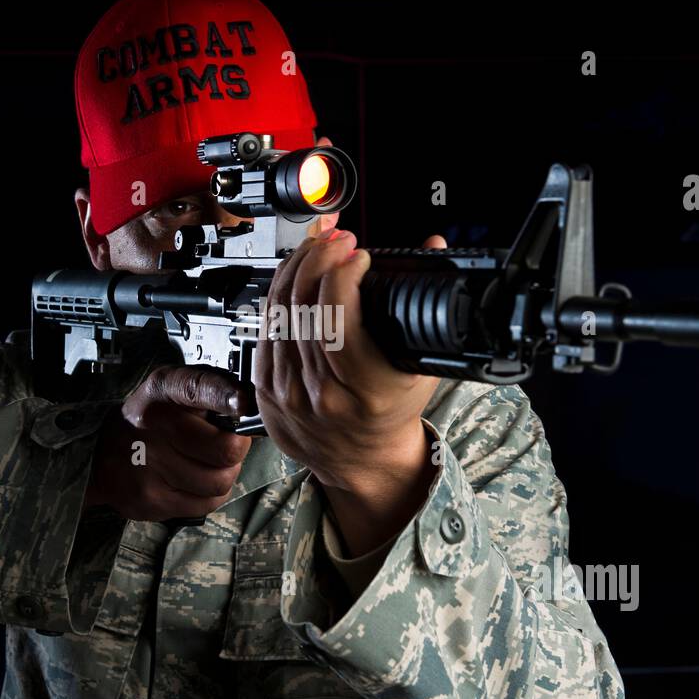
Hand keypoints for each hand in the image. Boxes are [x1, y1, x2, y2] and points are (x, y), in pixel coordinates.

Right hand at [84, 366, 252, 520]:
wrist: (101, 456)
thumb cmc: (151, 419)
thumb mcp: (172, 389)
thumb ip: (211, 389)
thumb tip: (251, 405)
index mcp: (162, 389)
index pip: (198, 387)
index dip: (226, 396)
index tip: (243, 402)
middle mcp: (153, 425)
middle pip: (226, 449)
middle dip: (236, 448)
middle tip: (228, 445)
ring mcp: (150, 466)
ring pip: (221, 481)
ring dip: (225, 473)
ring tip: (208, 463)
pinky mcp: (152, 500)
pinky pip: (207, 503)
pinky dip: (210, 494)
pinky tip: (194, 481)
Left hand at [254, 227, 447, 554]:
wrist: (362, 461)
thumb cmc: (392, 412)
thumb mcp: (421, 364)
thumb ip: (426, 303)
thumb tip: (433, 247)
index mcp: (365, 390)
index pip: (337, 316)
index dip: (343, 272)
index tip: (359, 253)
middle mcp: (322, 393)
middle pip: (304, 305)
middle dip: (319, 256)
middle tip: (336, 237)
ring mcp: (288, 391)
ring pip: (279, 310)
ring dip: (296, 266)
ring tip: (317, 245)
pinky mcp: (265, 388)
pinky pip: (265, 327)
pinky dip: (279, 292)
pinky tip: (294, 274)